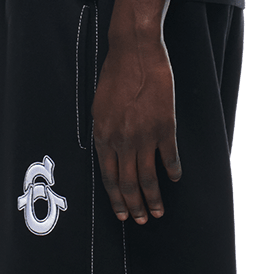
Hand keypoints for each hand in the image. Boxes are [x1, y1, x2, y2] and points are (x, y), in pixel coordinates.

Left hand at [91, 25, 182, 223]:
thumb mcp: (99, 107)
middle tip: (143, 220)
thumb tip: (109, 152)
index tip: (123, 215)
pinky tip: (174, 179)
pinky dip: (172, 171)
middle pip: (128, 184)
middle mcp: (121, 141)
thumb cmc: (115, 75)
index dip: (116, 200)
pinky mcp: (165, 127)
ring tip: (159, 211)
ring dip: (154, 199)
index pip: (109, 178)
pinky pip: (169, 157)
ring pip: (148, 178)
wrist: (134, 52)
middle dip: (135, 207)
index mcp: (103, 136)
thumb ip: (105, 132)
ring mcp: (144, 136)